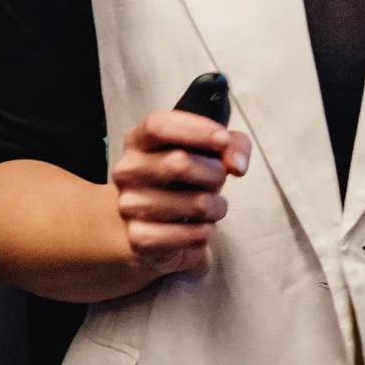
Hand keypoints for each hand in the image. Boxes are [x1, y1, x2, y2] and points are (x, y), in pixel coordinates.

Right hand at [109, 107, 252, 279]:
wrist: (149, 227)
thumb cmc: (183, 181)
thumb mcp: (207, 152)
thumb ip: (231, 145)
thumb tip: (237, 164)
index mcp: (138, 141)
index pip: (156, 125)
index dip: (194, 129)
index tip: (222, 140)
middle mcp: (127, 171)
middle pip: (178, 163)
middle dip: (215, 173)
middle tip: (218, 180)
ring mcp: (129, 206)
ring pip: (196, 202)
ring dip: (216, 206)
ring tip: (210, 207)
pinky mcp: (140, 239)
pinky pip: (193, 234)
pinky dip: (206, 231)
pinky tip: (197, 227)